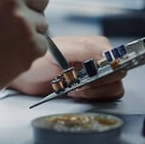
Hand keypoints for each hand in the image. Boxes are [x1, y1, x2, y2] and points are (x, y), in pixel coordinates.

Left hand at [8, 35, 125, 100]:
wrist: (26, 77)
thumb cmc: (38, 61)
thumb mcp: (59, 51)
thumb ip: (84, 49)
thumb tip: (107, 55)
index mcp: (94, 45)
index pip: (115, 57)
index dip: (108, 69)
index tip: (93, 76)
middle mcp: (98, 58)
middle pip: (118, 73)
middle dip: (100, 82)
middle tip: (81, 84)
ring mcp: (96, 75)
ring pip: (115, 86)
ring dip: (97, 92)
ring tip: (77, 90)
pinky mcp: (92, 89)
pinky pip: (107, 96)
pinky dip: (95, 98)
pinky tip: (78, 94)